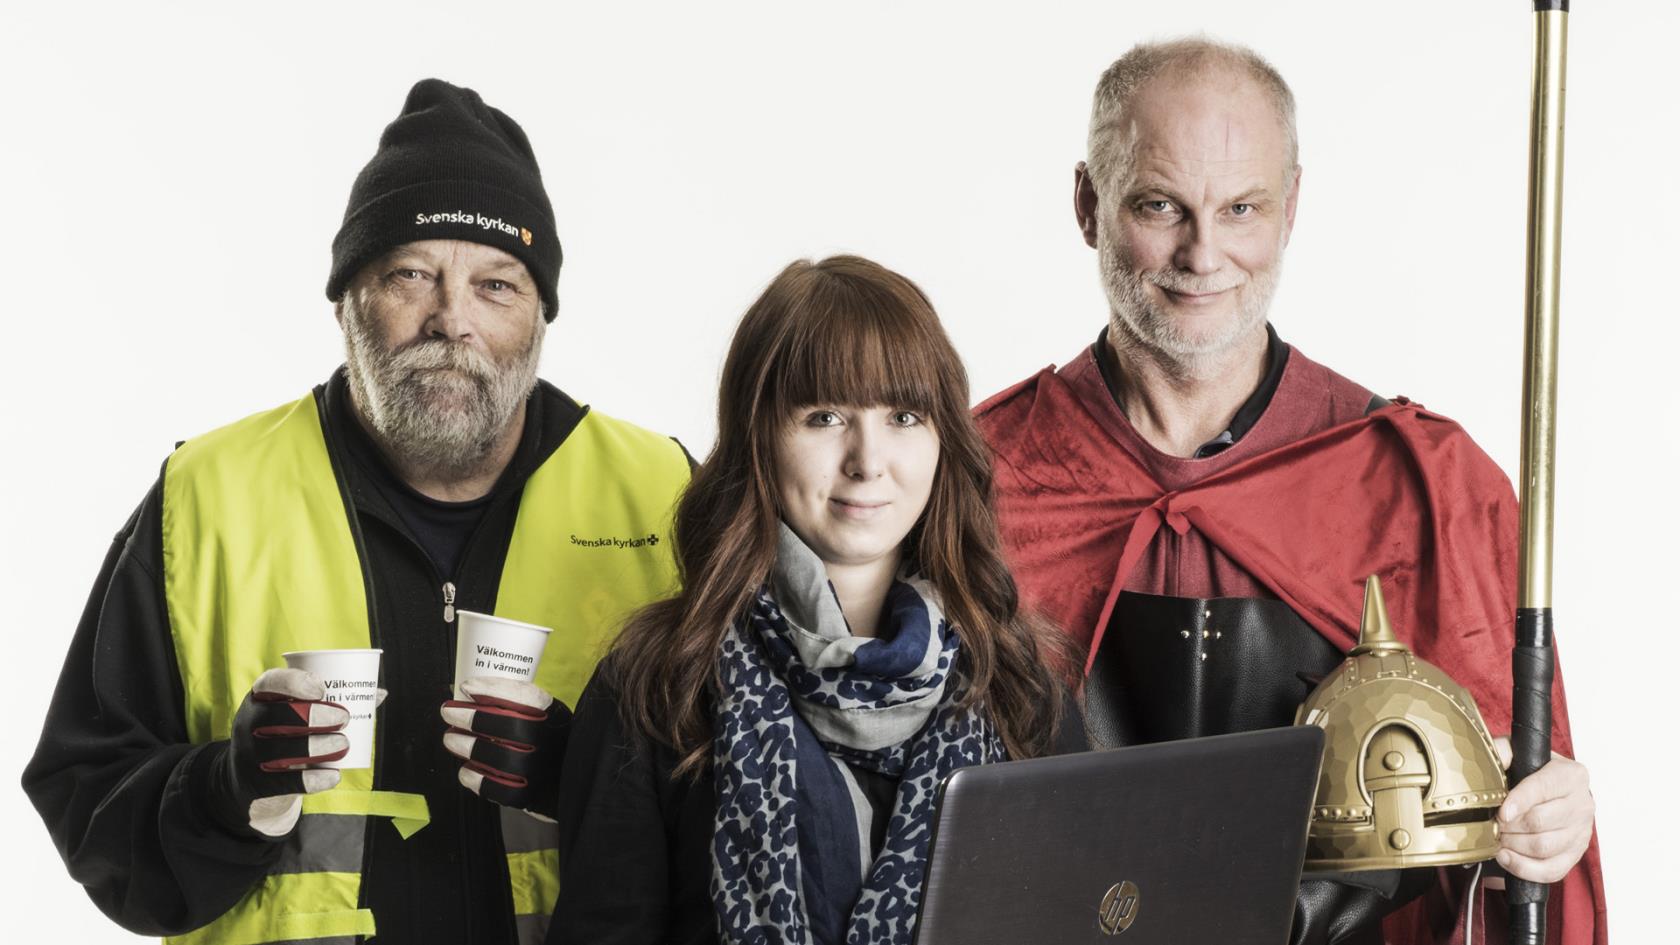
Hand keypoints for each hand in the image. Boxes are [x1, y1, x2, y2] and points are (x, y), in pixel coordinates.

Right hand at [208, 668, 348, 836]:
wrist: (251, 782)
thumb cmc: (285, 736)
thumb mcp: (296, 715)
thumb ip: (334, 703)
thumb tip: (379, 693)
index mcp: (260, 698)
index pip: (270, 682)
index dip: (295, 682)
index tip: (322, 689)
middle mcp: (249, 724)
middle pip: (278, 716)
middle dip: (315, 716)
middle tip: (344, 718)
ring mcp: (249, 755)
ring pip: (281, 750)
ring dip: (318, 746)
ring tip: (343, 745)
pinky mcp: (255, 784)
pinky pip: (284, 782)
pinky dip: (312, 780)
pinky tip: (333, 776)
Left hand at [440, 677, 571, 821]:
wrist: (564, 774)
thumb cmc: (545, 736)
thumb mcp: (540, 711)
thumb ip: (512, 701)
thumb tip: (469, 692)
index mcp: (553, 715)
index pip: (527, 698)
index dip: (494, 690)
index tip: (468, 687)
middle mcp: (549, 742)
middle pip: (512, 728)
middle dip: (474, 718)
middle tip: (449, 712)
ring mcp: (538, 770)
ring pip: (501, 759)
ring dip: (469, 747)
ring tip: (452, 739)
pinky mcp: (527, 795)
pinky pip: (497, 789)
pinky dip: (476, 779)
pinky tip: (467, 769)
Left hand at [1489, 736, 1594, 884]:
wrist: (1555, 794)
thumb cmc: (1533, 773)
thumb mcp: (1520, 754)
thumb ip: (1503, 751)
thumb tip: (1491, 758)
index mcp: (1571, 775)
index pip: (1542, 789)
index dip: (1518, 801)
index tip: (1501, 812)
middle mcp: (1583, 804)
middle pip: (1540, 822)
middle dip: (1509, 826)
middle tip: (1492, 823)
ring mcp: (1582, 832)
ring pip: (1544, 847)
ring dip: (1513, 846)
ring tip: (1497, 838)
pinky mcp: (1575, 855)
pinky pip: (1551, 870)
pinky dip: (1524, 868)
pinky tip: (1506, 857)